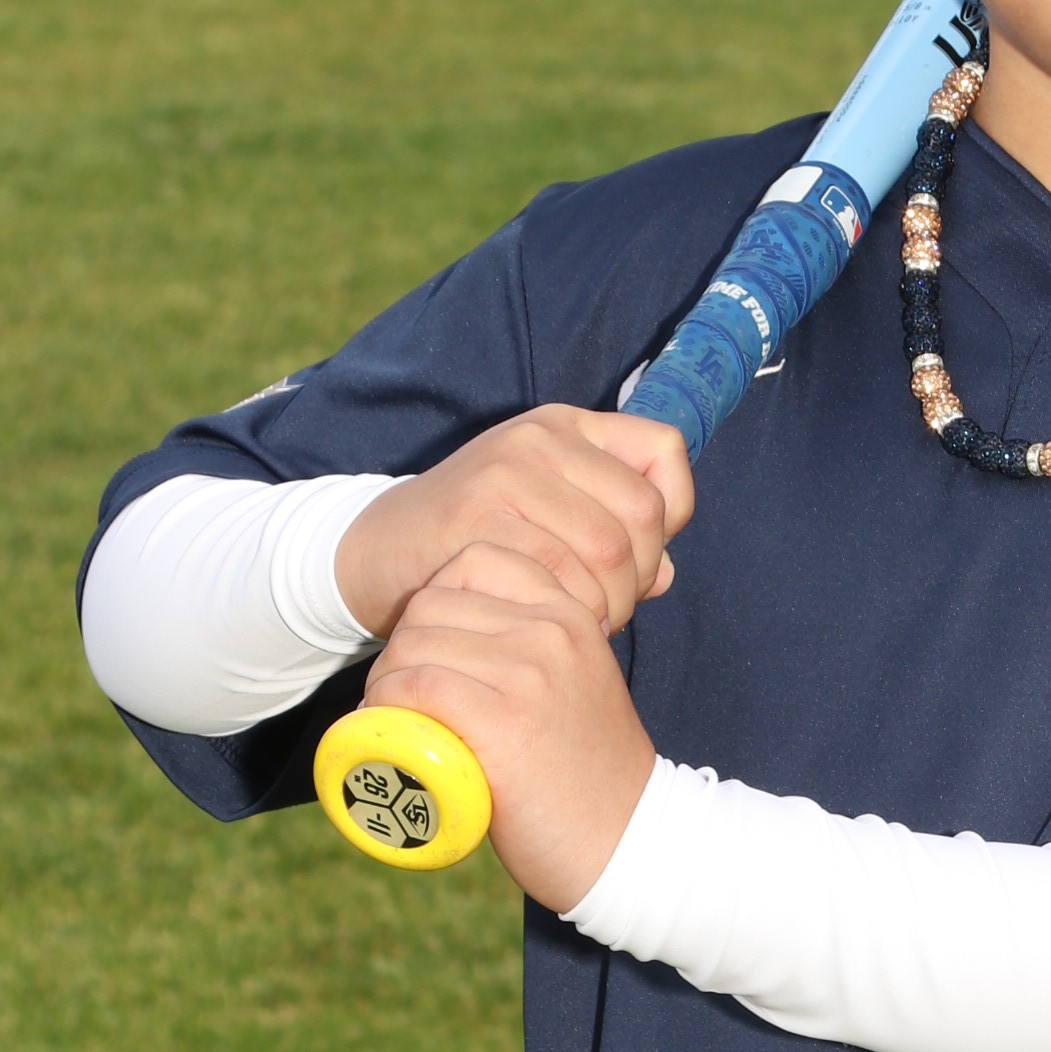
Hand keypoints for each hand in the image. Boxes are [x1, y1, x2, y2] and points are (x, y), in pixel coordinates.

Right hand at [335, 406, 691, 646]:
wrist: (377, 553)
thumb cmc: (476, 539)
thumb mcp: (547, 516)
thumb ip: (610, 533)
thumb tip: (667, 574)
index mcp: (568, 427)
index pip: (664, 450)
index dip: (673, 512)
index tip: (643, 557)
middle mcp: (542, 437)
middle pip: (644, 512)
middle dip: (639, 576)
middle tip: (611, 608)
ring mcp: (508, 471)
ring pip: (609, 549)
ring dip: (609, 603)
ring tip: (581, 621)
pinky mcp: (479, 517)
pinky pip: (560, 575)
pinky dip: (570, 613)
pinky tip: (549, 624)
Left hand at [361, 545, 655, 911]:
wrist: (627, 840)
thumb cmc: (589, 773)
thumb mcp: (579, 682)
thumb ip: (540, 647)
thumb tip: (463, 632)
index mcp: (572, 614)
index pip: (478, 559)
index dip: (438, 599)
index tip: (437, 647)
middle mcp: (552, 632)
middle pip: (432, 603)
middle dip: (403, 646)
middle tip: (404, 694)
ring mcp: (528, 674)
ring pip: (413, 644)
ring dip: (387, 681)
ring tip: (396, 717)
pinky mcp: (503, 722)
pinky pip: (415, 686)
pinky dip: (388, 706)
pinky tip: (396, 731)